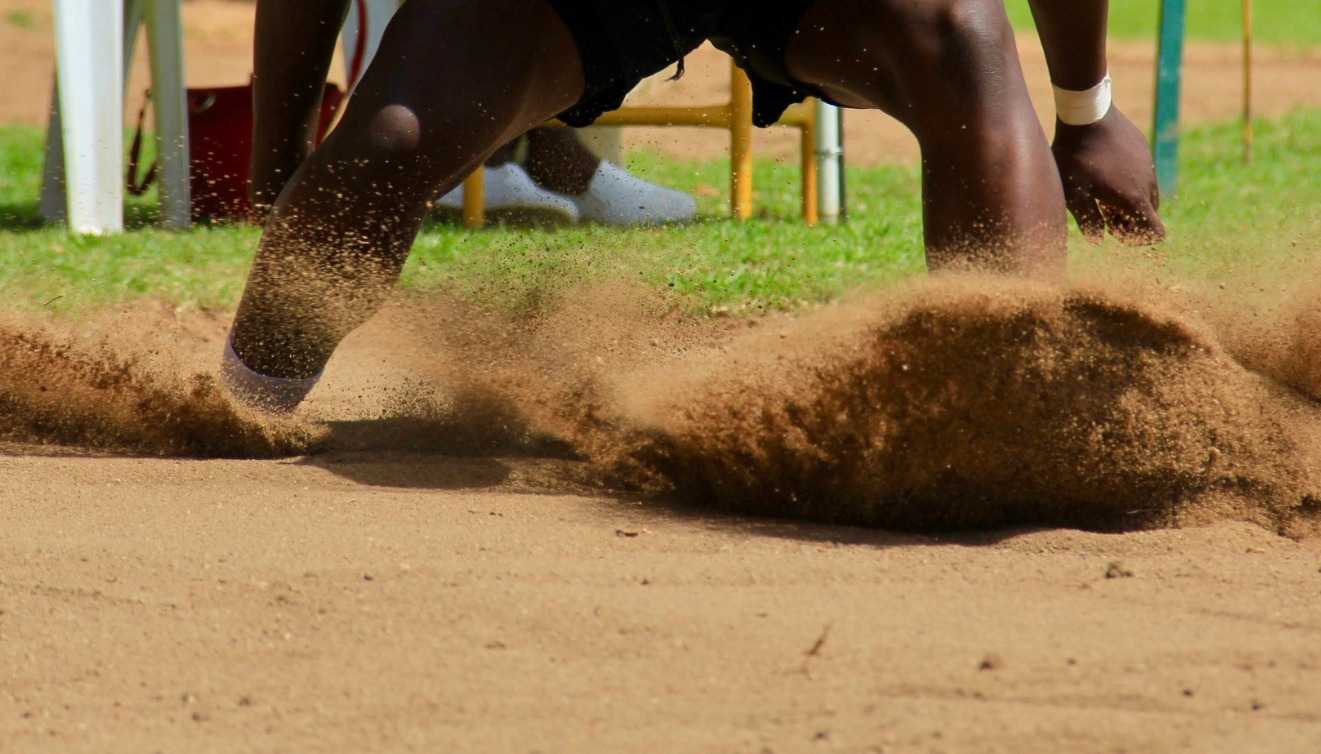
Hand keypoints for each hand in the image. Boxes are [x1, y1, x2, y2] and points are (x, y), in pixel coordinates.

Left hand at [1051, 105, 1165, 244]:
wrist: (1087, 114)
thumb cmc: (1076, 158)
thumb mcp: (1074, 194)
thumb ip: (1088, 221)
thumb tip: (1097, 240)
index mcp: (1134, 199)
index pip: (1155, 232)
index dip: (1137, 238)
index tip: (1114, 228)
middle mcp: (1148, 183)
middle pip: (1150, 215)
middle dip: (1129, 221)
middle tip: (1101, 211)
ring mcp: (1148, 165)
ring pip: (1147, 195)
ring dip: (1129, 202)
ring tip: (1101, 193)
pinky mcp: (1143, 150)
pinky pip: (1143, 174)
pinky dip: (1130, 182)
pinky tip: (1105, 171)